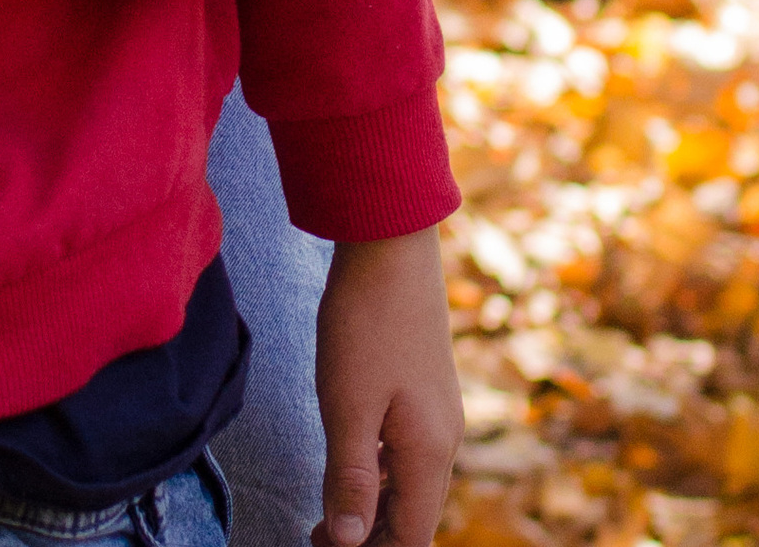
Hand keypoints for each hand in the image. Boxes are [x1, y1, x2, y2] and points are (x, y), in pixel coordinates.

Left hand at [313, 227, 462, 546]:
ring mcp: (438, 412)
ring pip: (409, 485)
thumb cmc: (366, 320)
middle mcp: (445, 438)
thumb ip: (350, 479)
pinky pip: (407, 453)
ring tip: (322, 513)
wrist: (390, 241)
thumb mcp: (347, 405)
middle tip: (313, 535)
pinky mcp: (425, 389)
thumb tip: (350, 543)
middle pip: (413, 516)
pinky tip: (347, 463)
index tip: (323, 546)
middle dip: (369, 537)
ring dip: (371, 507)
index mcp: (430, 451)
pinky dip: (378, 474)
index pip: (411, 538)